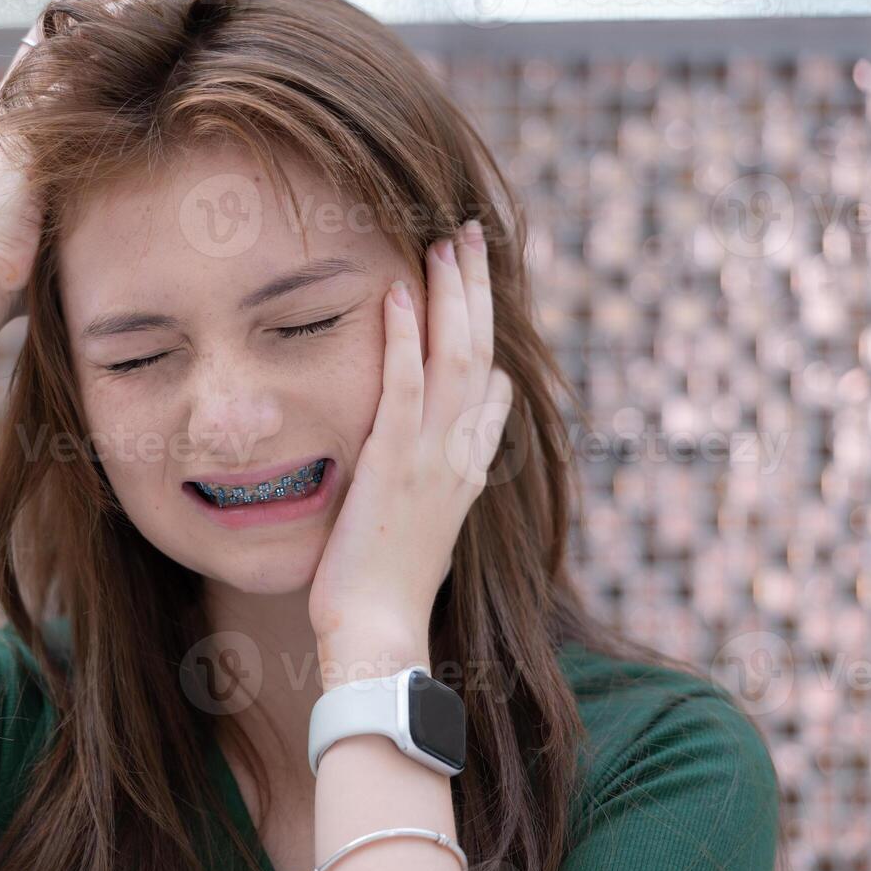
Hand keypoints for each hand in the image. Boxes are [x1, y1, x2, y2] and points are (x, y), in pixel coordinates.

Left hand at [308, 220, 512, 673]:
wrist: (379, 635)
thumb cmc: (387, 594)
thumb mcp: (422, 532)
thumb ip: (433, 489)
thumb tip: (440, 464)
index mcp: (468, 470)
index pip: (491, 387)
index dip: (487, 331)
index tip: (476, 286)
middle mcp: (462, 455)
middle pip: (482, 353)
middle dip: (478, 290)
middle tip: (470, 235)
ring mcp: (433, 457)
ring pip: (456, 357)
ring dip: (453, 294)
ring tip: (445, 241)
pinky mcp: (394, 463)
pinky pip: (404, 386)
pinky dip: (406, 336)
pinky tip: (398, 292)